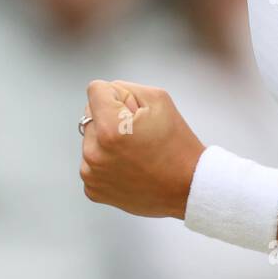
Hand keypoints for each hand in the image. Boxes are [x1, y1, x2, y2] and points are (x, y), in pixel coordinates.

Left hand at [80, 79, 205, 218]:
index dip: (117, 95)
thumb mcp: (158, 99)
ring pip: (91, 139)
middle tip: (138, 135)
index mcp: (109, 129)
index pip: (95, 89)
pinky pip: (91, 162)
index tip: (133, 112)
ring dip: (106, 141)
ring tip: (134, 153)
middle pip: (91, 114)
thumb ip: (123, 89)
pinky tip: (128, 168)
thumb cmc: (176, 143)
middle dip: (110, 118)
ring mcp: (91, 174)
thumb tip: (103, 95)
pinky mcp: (93, 189)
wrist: (187, 187)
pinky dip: (106, 162)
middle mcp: (94, 153)